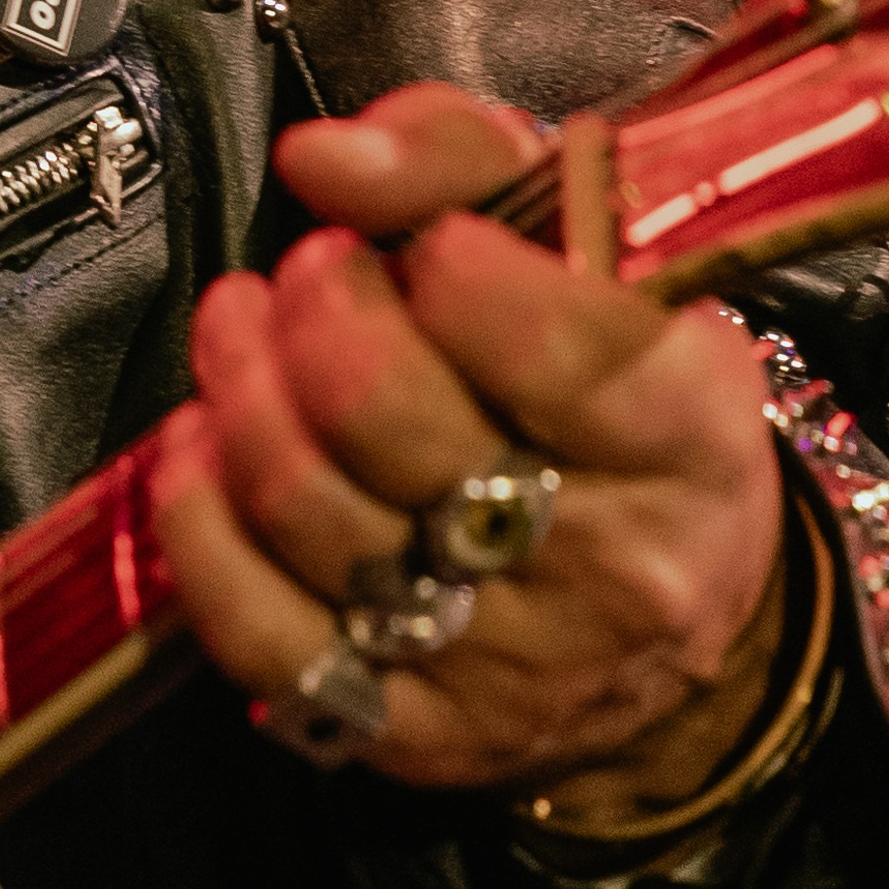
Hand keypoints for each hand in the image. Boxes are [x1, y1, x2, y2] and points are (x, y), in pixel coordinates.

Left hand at [155, 81, 789, 809]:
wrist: (673, 638)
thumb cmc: (626, 420)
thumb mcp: (607, 266)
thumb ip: (469, 165)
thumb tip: (324, 154)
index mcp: (688, 436)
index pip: (556, 342)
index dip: (451, 261)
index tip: (427, 238)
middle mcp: (609, 567)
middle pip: (392, 417)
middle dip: (319, 311)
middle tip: (315, 270)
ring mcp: (506, 663)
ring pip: (308, 510)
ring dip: (240, 391)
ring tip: (244, 327)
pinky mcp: (413, 733)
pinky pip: (260, 628)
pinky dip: (200, 520)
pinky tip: (205, 444)